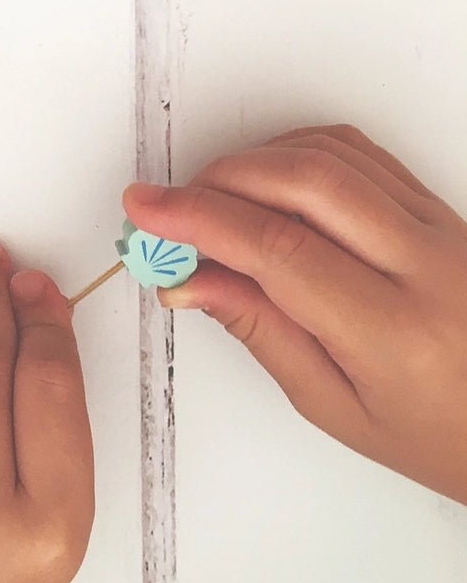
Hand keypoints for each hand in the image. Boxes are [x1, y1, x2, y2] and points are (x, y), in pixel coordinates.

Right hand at [124, 124, 466, 503]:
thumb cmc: (439, 431)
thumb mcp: (336, 406)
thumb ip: (258, 329)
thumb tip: (186, 278)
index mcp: (398, 334)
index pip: (280, 250)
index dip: (199, 219)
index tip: (146, 210)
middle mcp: (429, 268)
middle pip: (304, 182)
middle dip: (218, 180)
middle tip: (170, 206)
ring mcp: (442, 228)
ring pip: (330, 154)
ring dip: (254, 162)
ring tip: (215, 201)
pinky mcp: (442, 205)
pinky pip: (359, 151)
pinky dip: (297, 151)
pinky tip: (268, 180)